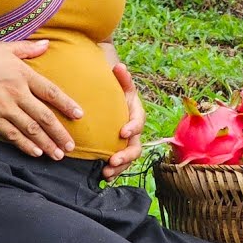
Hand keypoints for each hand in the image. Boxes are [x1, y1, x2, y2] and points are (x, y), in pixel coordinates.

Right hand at [0, 39, 83, 159]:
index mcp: (23, 75)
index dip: (67, 105)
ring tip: (58, 155)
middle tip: (72, 145)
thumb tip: (46, 44)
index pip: (51, 92)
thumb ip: (28, 49)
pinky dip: (25, 145)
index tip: (79, 115)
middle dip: (60, 132)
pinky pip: (12, 135)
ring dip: (46, 143)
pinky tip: (35, 153)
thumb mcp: (5, 48)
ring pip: (31, 129)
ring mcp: (4, 107)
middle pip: (44, 116)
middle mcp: (17, 93)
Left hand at [103, 62, 144, 180]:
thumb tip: (119, 66)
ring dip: (119, 167)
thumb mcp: (121, 86)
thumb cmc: (116, 94)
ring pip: (127, 159)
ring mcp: (126, 144)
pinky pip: (119, 165)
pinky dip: (113, 172)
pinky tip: (103, 177)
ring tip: (106, 172)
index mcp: (136, 115)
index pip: (138, 122)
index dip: (132, 127)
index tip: (122, 132)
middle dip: (125, 155)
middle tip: (113, 159)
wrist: (111, 104)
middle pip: (135, 147)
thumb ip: (122, 78)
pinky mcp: (118, 152)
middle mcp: (133, 132)